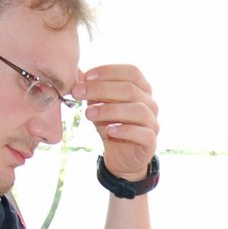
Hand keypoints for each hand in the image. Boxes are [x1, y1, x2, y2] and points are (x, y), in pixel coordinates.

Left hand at [75, 63, 157, 181]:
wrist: (121, 156)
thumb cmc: (111, 124)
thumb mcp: (98, 104)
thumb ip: (91, 89)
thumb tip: (75, 71)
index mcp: (142, 89)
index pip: (131, 72)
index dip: (109, 71)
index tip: (86, 77)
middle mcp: (150, 103)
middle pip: (130, 89)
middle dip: (101, 89)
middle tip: (78, 93)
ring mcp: (152, 122)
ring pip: (137, 110)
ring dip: (110, 109)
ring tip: (88, 114)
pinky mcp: (151, 141)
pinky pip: (143, 133)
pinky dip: (126, 130)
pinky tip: (109, 131)